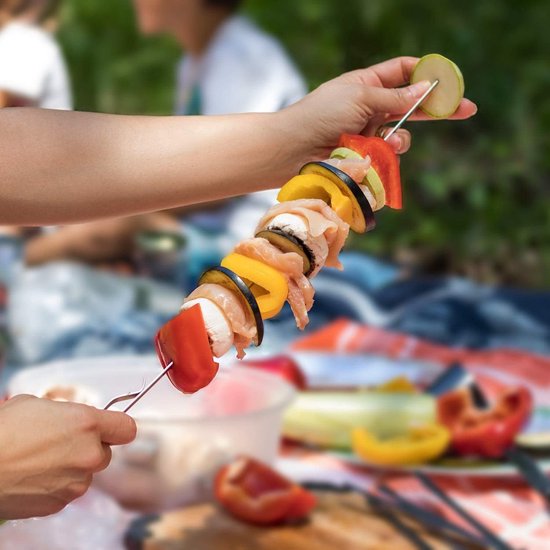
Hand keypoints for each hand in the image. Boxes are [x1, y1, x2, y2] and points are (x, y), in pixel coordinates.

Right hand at [0, 395, 136, 518]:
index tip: (109, 428)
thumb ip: (69, 413)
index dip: (117, 428)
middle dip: (89, 448)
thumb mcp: (38, 404)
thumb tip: (75, 420)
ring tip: (42, 461)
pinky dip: (57, 484)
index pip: (127, 428)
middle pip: (105, 452)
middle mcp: (89, 454)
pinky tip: (34, 476)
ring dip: (73, 467)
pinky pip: (69, 490)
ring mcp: (76, 482)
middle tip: (63, 443)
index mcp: (87, 424)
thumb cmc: (3, 430)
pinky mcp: (61, 503)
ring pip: (86, 473)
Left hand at [283, 56, 476, 160]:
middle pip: (411, 105)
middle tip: (466, 109)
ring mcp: (367, 133)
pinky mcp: (363, 157)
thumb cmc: (320, 115)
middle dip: (436, 108)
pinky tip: (374, 157)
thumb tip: (427, 88)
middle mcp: (370, 107)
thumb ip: (395, 97)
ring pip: (400, 136)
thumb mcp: (360, 97)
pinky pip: (386, 157)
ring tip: (388, 142)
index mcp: (367, 83)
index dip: (425, 74)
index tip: (447, 79)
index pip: (402, 72)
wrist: (293, 150)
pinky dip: (385, 157)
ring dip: (400, 139)